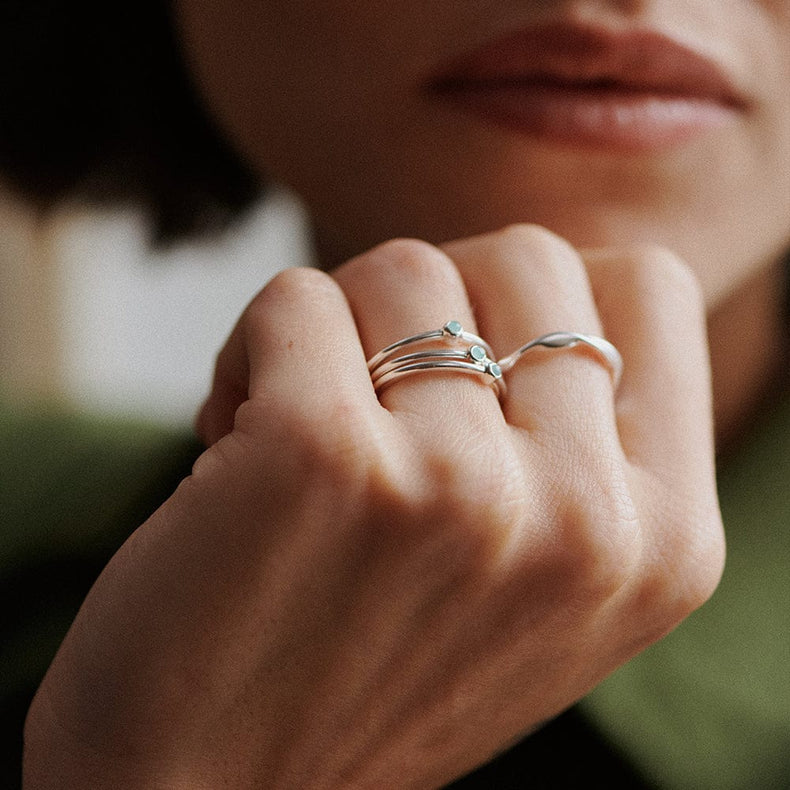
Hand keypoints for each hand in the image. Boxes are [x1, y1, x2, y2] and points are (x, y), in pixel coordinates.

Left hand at [24, 225, 723, 788]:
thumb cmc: (373, 661)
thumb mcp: (536, 571)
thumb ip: (571, 432)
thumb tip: (539, 277)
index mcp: (663, 542)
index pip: (644, 287)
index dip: (545, 293)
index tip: (474, 353)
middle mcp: (584, 520)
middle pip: (525, 254)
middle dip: (436, 301)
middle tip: (377, 382)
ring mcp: (459, 490)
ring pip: (403, 268)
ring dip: (338, 328)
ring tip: (302, 424)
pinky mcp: (324, 460)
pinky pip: (294, 298)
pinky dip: (254, 345)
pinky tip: (232, 432)